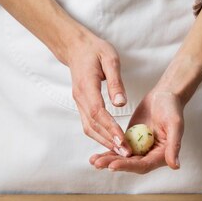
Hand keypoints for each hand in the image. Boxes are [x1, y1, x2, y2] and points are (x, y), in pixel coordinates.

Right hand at [65, 33, 130, 155]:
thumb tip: (120, 103)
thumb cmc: (95, 50)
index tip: (123, 140)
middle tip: (126, 153)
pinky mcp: (82, 105)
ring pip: (89, 128)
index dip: (110, 128)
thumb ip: (116, 81)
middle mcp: (80, 98)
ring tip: (121, 152)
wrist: (75, 47)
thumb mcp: (110, 59)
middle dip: (109, 141)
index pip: (98, 112)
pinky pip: (89, 124)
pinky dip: (100, 135)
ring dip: (104, 142)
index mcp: (87, 86)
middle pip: (93, 125)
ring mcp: (79, 103)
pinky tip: (112, 142)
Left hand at [89, 90, 183, 172]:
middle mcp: (150, 156)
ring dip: (108, 160)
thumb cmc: (172, 108)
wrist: (164, 96)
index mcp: (162, 156)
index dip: (128, 166)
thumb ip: (174, 145)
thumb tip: (175, 166)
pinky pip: (118, 148)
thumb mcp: (175, 125)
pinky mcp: (130, 141)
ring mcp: (139, 149)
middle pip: (130, 164)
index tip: (113, 165)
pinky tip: (96, 155)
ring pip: (122, 158)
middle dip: (114, 163)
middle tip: (98, 163)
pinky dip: (108, 152)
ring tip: (93, 161)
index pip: (143, 165)